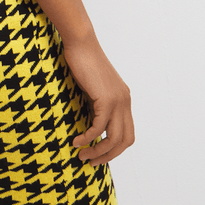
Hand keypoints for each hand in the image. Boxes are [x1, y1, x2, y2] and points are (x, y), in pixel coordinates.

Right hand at [63, 36, 134, 164]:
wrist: (81, 43)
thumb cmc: (82, 62)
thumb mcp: (92, 88)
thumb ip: (96, 105)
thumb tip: (90, 124)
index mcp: (124, 99)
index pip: (127, 133)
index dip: (115, 148)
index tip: (97, 153)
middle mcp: (125, 101)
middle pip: (125, 140)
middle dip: (108, 155)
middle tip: (90, 161)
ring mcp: (118, 100)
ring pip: (114, 138)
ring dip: (98, 151)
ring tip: (82, 155)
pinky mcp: (106, 98)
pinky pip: (99, 127)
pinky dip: (88, 138)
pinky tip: (76, 140)